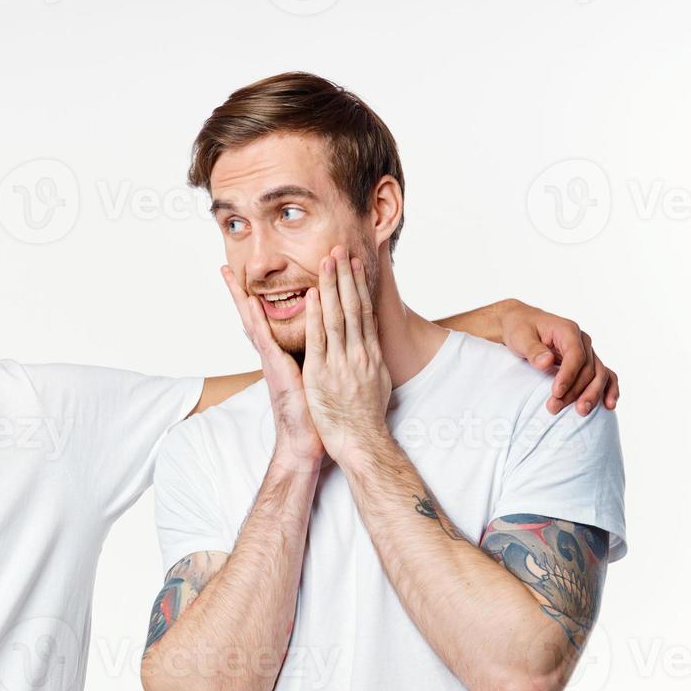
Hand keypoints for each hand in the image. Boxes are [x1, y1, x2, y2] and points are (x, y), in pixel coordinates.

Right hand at [222, 265, 322, 471]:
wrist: (306, 440)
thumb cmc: (312, 411)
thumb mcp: (311, 376)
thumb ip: (311, 356)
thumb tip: (321, 340)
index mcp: (280, 355)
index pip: (266, 320)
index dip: (256, 298)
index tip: (247, 277)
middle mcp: (271, 355)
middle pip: (251, 317)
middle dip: (238, 292)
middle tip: (223, 268)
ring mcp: (270, 361)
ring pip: (253, 323)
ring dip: (241, 297)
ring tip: (228, 275)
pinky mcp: (275, 370)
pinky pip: (266, 341)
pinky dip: (258, 321)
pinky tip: (251, 303)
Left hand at [300, 248, 392, 465]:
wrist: (360, 442)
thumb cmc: (366, 418)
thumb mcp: (377, 383)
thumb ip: (372, 360)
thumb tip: (372, 343)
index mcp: (371, 354)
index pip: (365, 311)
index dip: (361, 285)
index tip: (357, 263)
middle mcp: (359, 353)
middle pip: (353, 306)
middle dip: (346, 276)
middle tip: (341, 248)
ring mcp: (341, 362)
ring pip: (337, 316)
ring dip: (332, 286)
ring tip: (328, 260)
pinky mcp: (322, 373)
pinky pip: (319, 339)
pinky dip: (316, 315)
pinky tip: (314, 294)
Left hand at [496, 299, 619, 415]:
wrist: (522, 323)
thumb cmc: (521, 328)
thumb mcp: (520, 337)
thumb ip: (533, 349)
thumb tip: (547, 362)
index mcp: (568, 330)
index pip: (575, 355)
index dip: (568, 376)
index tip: (556, 393)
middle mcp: (582, 340)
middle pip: (588, 368)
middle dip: (574, 391)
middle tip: (555, 408)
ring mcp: (587, 351)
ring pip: (598, 374)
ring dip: (591, 394)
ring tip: (581, 412)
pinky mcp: (586, 362)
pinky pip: (604, 375)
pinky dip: (608, 389)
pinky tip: (608, 405)